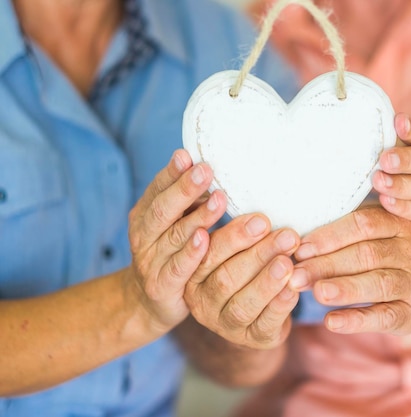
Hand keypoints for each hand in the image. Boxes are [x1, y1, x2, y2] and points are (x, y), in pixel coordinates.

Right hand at [127, 149, 224, 333]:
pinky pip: (177, 268)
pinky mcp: (161, 286)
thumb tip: (209, 169)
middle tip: (206, 170)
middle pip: (163, 209)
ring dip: (198, 217)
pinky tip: (205, 238)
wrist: (147, 301)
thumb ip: (187, 201)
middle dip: (184, 188)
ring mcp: (150, 261)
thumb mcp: (173, 224)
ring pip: (174, 236)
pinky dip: (191, 253)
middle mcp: (143, 236)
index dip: (172, 172)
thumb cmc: (170, 253)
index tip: (188, 155)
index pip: (157, 189)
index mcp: (145, 215)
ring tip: (219, 199)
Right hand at [183, 215, 300, 349]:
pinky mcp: (252, 339)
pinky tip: (293, 288)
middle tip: (286, 236)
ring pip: (243, 304)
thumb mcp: (236, 251)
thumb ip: (239, 236)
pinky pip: (264, 323)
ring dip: (267, 281)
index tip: (261, 220)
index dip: (235, 236)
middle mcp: (202, 302)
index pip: (209, 253)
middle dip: (259, 254)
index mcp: (193, 274)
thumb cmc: (247, 270)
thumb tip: (259, 217)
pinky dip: (279, 305)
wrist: (257, 315)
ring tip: (287, 263)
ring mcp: (225, 325)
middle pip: (226, 278)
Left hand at [290, 206, 410, 334]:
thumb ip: (343, 231)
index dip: (330, 236)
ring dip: (344, 289)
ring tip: (316, 293)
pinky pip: (384, 316)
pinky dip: (357, 320)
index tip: (300, 248)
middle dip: (327, 265)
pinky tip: (332, 322)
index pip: (363, 224)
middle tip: (296, 275)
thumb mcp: (374, 235)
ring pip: (378, 284)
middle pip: (367, 255)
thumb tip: (295, 241)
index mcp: (398, 223)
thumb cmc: (386, 255)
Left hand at [373, 113, 410, 244]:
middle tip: (385, 159)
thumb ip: (394, 140)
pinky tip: (386, 201)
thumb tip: (368, 124)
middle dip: (408, 159)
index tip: (397, 122)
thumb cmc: (409, 174)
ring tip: (379, 181)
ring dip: (401, 184)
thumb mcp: (405, 154)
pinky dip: (403, 207)